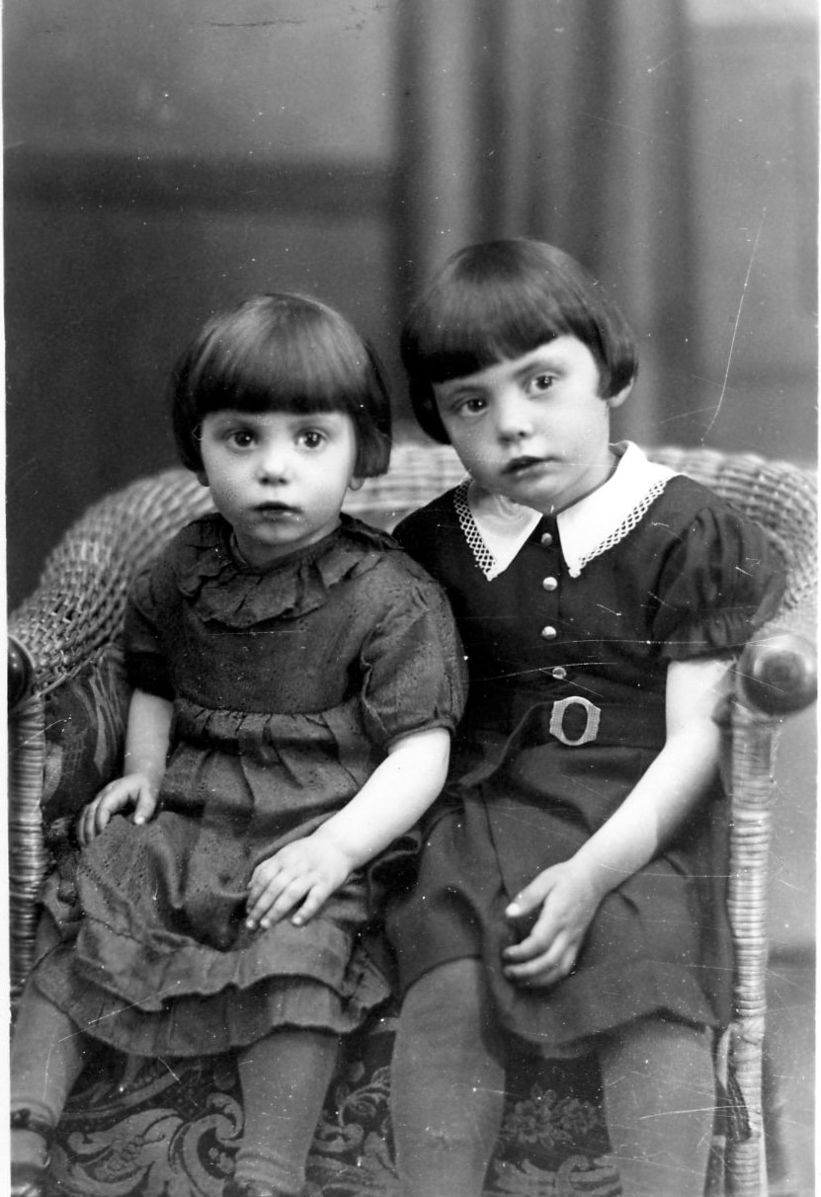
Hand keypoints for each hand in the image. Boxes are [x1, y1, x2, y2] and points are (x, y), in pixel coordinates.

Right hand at [76, 773, 159, 845]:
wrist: (140, 779)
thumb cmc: (145, 788)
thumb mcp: (150, 795)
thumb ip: (145, 808)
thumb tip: (138, 823)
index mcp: (115, 791)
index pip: (103, 807)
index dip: (101, 822)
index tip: (103, 837)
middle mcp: (103, 795)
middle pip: (90, 812)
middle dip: (90, 831)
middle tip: (93, 849)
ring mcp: (97, 800)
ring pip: (84, 815)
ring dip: (83, 832)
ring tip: (87, 849)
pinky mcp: (96, 807)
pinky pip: (84, 818)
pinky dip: (82, 830)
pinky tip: (84, 843)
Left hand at [245, 833, 352, 930]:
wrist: (338, 844)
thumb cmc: (308, 852)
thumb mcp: (285, 853)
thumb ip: (266, 867)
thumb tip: (248, 887)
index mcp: (283, 858)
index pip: (264, 877)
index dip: (254, 895)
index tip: (248, 910)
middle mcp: (296, 865)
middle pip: (274, 887)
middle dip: (261, 907)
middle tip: (251, 924)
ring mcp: (311, 874)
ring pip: (291, 893)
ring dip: (276, 910)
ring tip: (265, 925)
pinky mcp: (326, 883)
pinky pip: (315, 899)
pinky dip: (305, 911)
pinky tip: (295, 923)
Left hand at [501, 859, 601, 988]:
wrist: (593, 878)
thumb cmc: (566, 877)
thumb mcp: (545, 879)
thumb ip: (528, 898)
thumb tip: (508, 914)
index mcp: (558, 916)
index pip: (539, 943)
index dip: (521, 953)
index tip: (505, 953)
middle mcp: (568, 932)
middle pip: (549, 961)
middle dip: (526, 971)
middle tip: (507, 971)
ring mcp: (575, 940)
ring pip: (560, 969)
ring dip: (538, 980)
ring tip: (518, 980)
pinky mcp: (578, 943)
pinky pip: (567, 967)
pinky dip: (551, 978)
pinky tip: (536, 978)